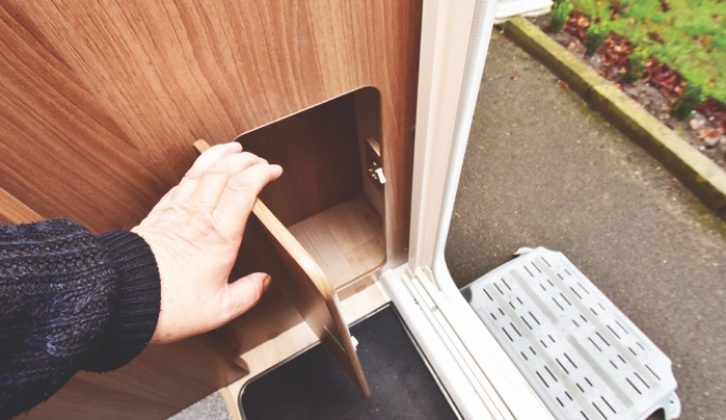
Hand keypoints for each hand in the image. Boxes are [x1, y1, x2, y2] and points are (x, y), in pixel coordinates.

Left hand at [131, 142, 282, 343]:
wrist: (122, 297)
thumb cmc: (168, 304)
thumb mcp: (220, 308)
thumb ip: (247, 293)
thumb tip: (263, 282)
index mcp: (220, 236)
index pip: (245, 188)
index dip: (262, 173)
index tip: (274, 170)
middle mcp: (198, 217)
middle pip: (224, 171)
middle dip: (246, 159)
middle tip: (258, 160)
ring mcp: (176, 212)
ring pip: (200, 171)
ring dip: (219, 156)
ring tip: (232, 149)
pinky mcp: (158, 214)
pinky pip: (180, 183)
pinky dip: (195, 172)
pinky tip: (199, 173)